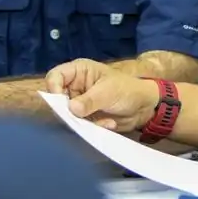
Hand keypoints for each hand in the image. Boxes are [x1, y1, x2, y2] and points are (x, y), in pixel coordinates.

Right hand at [45, 58, 159, 132]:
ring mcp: (79, 103)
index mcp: (78, 71)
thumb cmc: (127, 89)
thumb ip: (89, 100)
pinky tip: (109, 123)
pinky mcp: (85, 117)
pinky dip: (93, 126)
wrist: (144, 107)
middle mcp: (75, 86)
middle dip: (69, 111)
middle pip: (57, 99)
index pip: (55, 76)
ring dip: (84, 121)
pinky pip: (80, 125)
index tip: (62, 103)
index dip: (53, 89)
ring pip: (68, 115)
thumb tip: (71, 109)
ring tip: (104, 121)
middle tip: (82, 117)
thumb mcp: (108, 91)